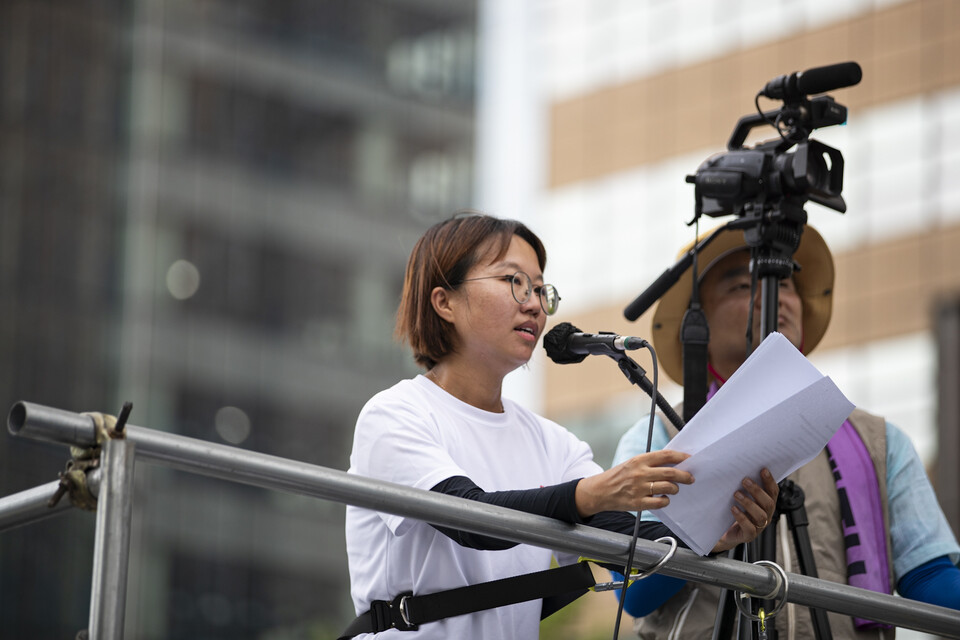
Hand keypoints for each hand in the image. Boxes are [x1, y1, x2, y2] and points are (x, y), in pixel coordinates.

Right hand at [575, 449, 693, 516]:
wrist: (600, 491)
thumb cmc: (619, 476)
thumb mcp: (632, 464)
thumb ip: (650, 463)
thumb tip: (674, 464)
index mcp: (639, 460)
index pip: (666, 455)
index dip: (681, 457)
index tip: (690, 459)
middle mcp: (640, 473)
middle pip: (670, 473)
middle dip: (685, 476)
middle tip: (690, 478)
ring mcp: (639, 489)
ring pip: (668, 488)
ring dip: (675, 488)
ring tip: (674, 489)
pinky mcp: (638, 503)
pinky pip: (660, 502)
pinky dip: (665, 500)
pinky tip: (663, 498)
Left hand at [712, 468, 778, 552]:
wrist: (725, 533)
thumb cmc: (734, 512)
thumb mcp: (740, 498)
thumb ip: (744, 486)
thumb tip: (739, 469)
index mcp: (766, 505)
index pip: (773, 492)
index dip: (770, 481)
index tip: (763, 470)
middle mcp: (766, 515)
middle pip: (768, 503)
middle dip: (757, 491)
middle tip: (745, 480)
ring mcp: (758, 527)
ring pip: (760, 515)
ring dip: (749, 503)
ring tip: (736, 494)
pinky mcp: (749, 535)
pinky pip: (749, 528)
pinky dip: (742, 517)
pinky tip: (733, 509)